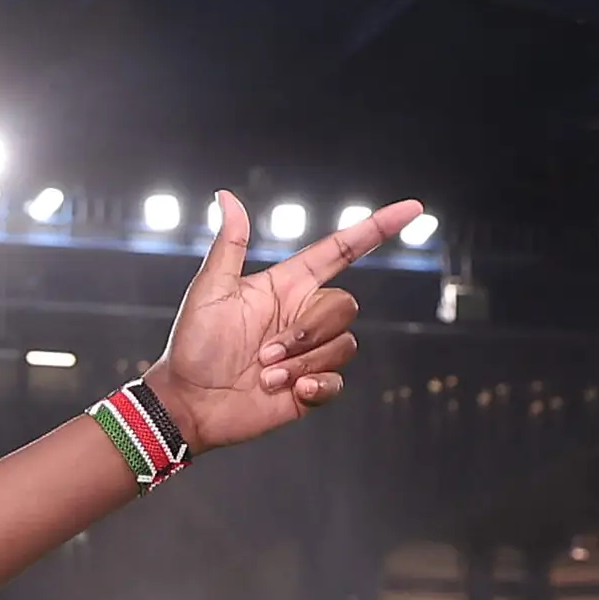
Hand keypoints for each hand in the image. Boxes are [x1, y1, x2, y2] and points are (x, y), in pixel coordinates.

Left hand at [144, 191, 423, 452]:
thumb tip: (226, 196)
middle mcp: (304, 316)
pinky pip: (338, 381)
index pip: (342, 250)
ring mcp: (310, 352)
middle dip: (307, 331)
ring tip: (264, 374)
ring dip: (302, 362)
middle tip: (263, 353)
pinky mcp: (311, 387)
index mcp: (287, 286)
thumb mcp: (209, 291)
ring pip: (343, 344)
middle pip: (345, 306)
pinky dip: (317, 385)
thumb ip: (229, 245)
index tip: (412, 208)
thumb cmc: (192, 346)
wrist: (187, 403)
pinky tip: (290, 392)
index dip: (377, 228)